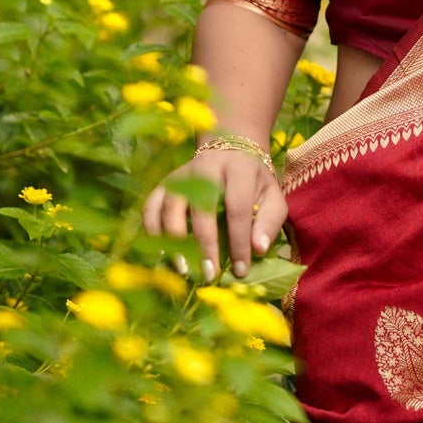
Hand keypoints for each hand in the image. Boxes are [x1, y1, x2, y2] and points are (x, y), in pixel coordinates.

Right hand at [142, 144, 287, 280]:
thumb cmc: (254, 180)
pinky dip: (152, 228)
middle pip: (201, 207)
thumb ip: (269, 221)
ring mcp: (182, 174)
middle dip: (205, 245)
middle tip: (209, 274)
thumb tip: (258, 249)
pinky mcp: (166, 181)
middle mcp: (207, 169)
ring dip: (173, 239)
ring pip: (170, 205)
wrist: (231, 148)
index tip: (241, 269)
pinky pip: (151, 204)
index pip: (237, 208)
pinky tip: (161, 250)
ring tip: (183, 266)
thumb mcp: (272, 195)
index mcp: (239, 170)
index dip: (238, 241)